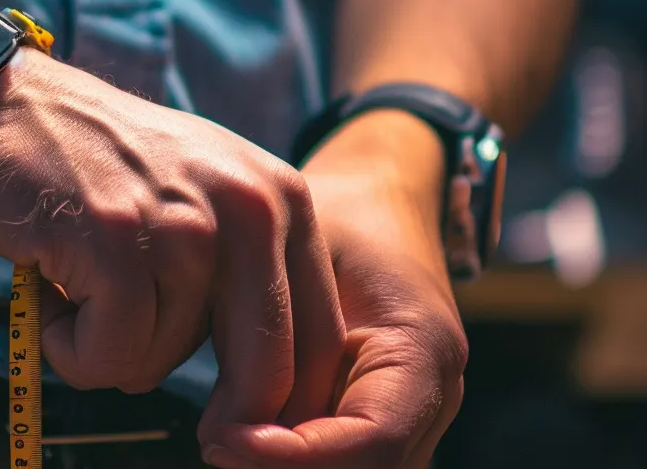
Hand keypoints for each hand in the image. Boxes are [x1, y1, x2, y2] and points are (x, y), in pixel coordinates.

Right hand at [0, 49, 345, 427]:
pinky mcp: (115, 244)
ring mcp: (183, 224)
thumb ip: (246, 275)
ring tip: (80, 290)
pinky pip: (107, 358)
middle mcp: (248, 207)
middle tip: (181, 416)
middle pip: (266, 371)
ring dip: (109, 353)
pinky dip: (67, 349)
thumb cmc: (93, 170)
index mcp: (283, 200)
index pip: (320, 337)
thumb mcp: (202, 197)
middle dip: (226, 418)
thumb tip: (272, 395)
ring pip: (164, 367)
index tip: (244, 430)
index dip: (284, 407)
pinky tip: (50, 294)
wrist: (0, 108)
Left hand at [201, 110, 468, 468]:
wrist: (379, 204)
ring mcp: (412, 416)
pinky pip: (337, 456)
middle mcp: (431, 397)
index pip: (373, 439)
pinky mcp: (377, 418)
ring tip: (225, 432)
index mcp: (424, 349)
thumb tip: (224, 426)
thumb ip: (272, 334)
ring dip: (284, 462)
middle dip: (282, 465)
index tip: (226, 439)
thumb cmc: (342, 218)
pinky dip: (288, 452)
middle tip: (214, 439)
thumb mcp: (302, 256)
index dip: (296, 455)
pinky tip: (244, 427)